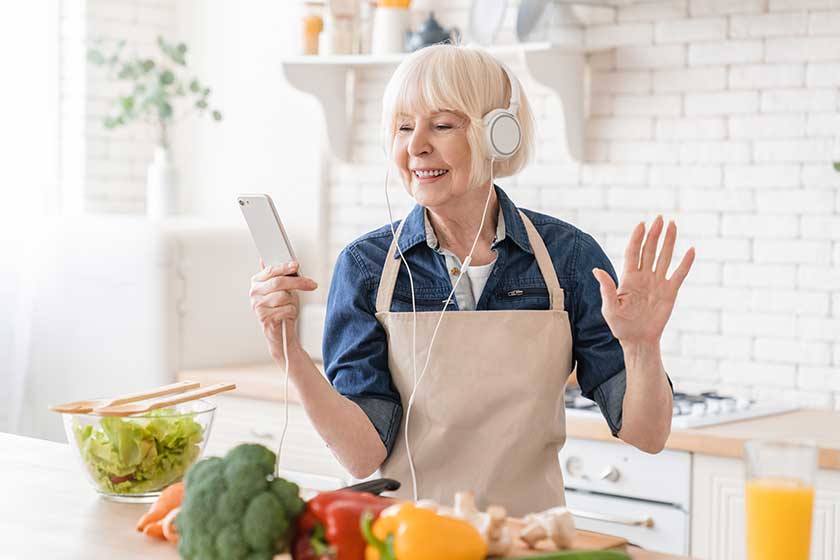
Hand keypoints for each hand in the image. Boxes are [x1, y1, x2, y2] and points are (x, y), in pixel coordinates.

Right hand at [250, 259, 317, 363]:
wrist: (280, 333)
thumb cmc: (281, 308)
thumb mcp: (281, 289)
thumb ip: (280, 274)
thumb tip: (283, 259)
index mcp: (256, 282)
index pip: (271, 270)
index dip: (285, 267)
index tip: (296, 265)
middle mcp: (254, 293)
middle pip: (279, 282)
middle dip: (298, 282)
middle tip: (312, 284)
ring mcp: (258, 306)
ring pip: (283, 296)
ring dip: (292, 301)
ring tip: (290, 306)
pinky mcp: (264, 318)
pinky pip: (286, 309)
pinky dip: (292, 312)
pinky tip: (287, 314)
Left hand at [592, 215, 694, 345]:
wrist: (638, 340)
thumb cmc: (620, 326)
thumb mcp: (609, 308)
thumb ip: (606, 289)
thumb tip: (596, 270)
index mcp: (628, 278)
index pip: (633, 252)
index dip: (637, 238)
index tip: (641, 224)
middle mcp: (644, 276)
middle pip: (649, 250)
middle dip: (654, 234)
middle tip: (660, 218)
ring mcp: (658, 283)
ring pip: (664, 257)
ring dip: (669, 241)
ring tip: (673, 224)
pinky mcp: (670, 292)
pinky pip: (679, 274)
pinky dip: (685, 262)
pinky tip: (691, 250)